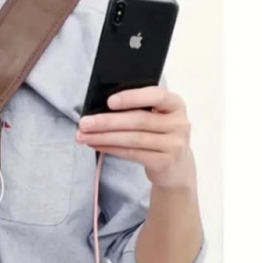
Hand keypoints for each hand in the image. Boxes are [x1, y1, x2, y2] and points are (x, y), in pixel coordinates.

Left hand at [76, 86, 194, 188]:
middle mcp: (179, 124)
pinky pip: (132, 154)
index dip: (133, 98)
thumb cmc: (159, 134)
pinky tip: (96, 145)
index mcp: (175, 104)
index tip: (109, 101)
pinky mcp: (164, 162)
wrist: (176, 166)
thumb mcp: (156, 117)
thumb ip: (139, 108)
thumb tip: (100, 106)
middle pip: (139, 120)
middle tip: (84, 123)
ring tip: (83, 136)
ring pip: (133, 139)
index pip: (156, 96)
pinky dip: (111, 148)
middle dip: (107, 121)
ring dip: (104, 137)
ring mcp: (173, 145)